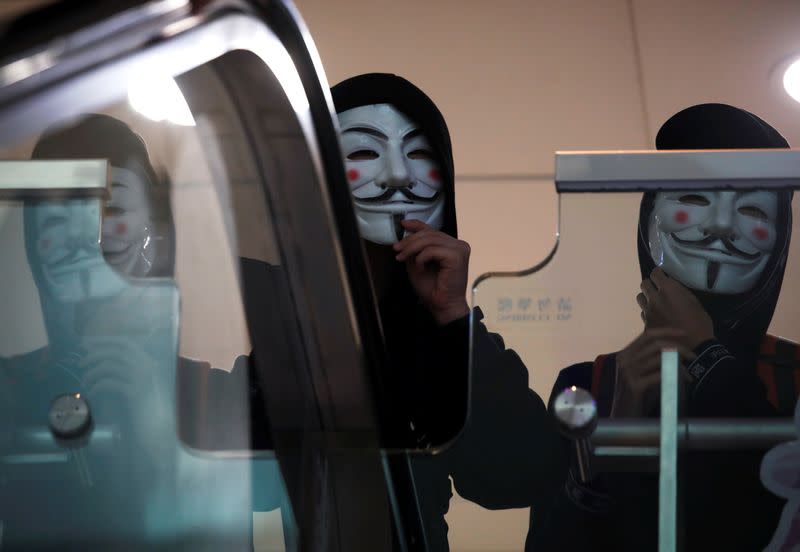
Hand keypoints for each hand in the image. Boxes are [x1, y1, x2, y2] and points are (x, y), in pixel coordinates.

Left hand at [80, 337, 172, 457]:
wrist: (158, 427)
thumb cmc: (147, 406)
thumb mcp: (139, 383)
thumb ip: (128, 370)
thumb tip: (103, 357)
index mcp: (148, 362)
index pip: (124, 343)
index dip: (104, 341)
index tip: (87, 343)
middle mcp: (146, 366)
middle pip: (116, 351)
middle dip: (95, 353)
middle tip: (81, 362)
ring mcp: (141, 379)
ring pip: (110, 365)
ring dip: (92, 371)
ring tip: (85, 381)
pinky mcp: (134, 393)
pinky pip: (109, 382)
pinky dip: (96, 385)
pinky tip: (92, 391)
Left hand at [393, 219, 470, 324]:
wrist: (442, 306)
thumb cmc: (432, 289)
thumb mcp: (418, 263)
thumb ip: (415, 249)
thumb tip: (406, 234)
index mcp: (451, 246)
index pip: (433, 230)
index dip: (417, 225)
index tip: (403, 224)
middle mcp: (458, 245)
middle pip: (429, 234)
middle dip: (409, 240)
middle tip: (396, 249)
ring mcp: (460, 249)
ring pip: (429, 240)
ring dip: (411, 248)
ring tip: (402, 258)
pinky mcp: (457, 256)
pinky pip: (432, 250)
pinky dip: (421, 258)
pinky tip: (420, 267)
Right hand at [611, 328, 694, 416]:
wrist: (625, 417)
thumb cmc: (638, 397)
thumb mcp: (644, 374)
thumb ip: (654, 361)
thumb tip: (677, 351)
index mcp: (626, 354)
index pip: (647, 335)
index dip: (667, 331)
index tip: (684, 334)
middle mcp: (625, 360)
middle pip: (656, 345)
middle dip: (678, 348)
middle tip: (692, 357)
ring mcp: (628, 373)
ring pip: (660, 358)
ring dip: (680, 365)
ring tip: (689, 374)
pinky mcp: (634, 386)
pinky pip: (660, 374)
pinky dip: (675, 376)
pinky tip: (684, 381)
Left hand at [638, 267, 713, 348]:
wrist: (694, 346)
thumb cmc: (699, 322)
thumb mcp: (694, 301)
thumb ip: (679, 291)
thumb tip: (671, 285)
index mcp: (668, 290)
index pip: (655, 274)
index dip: (659, 273)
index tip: (663, 276)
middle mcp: (655, 298)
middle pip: (644, 284)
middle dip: (651, 284)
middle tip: (659, 288)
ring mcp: (648, 311)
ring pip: (640, 297)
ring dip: (647, 297)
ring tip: (656, 301)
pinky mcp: (646, 323)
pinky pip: (643, 312)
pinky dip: (648, 311)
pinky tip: (657, 315)